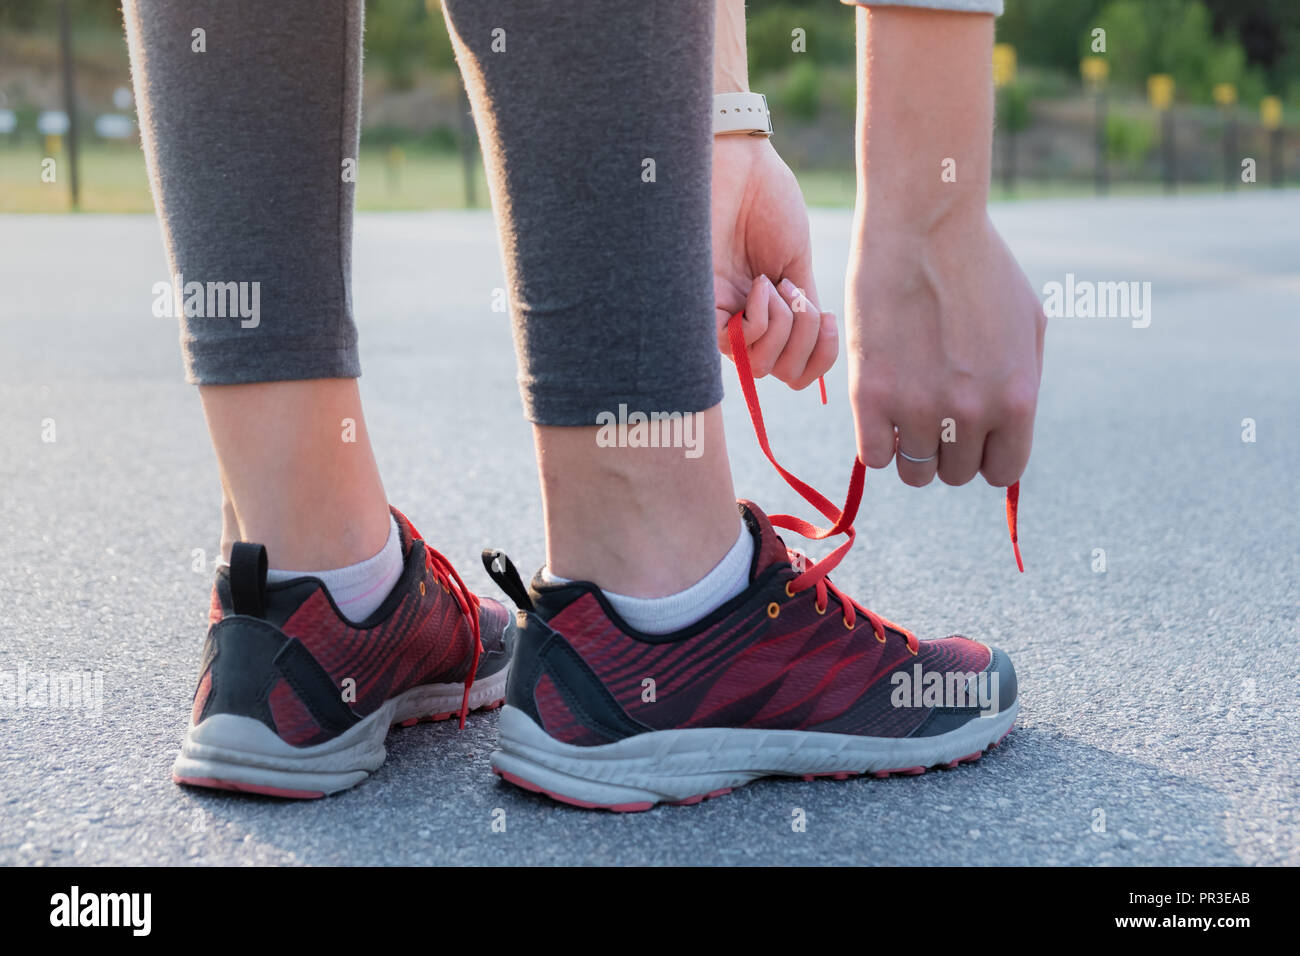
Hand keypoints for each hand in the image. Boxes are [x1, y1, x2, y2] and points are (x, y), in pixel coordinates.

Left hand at [712, 135, 837, 388]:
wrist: (740, 166)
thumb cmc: (767, 204)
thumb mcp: (798, 262)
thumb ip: (803, 311)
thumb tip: (811, 349)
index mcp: (772, 312)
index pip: (795, 369)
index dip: (820, 360)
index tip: (828, 318)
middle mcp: (746, 320)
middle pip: (781, 373)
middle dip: (804, 340)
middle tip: (795, 292)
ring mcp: (724, 315)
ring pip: (760, 366)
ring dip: (781, 327)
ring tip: (772, 282)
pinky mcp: (702, 306)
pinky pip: (734, 344)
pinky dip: (759, 321)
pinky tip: (760, 286)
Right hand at [846, 207, 1045, 487]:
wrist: (922, 224)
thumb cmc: (978, 264)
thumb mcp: (1027, 323)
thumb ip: (1020, 383)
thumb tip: (1005, 431)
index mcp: (1017, 398)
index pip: (1003, 470)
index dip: (985, 455)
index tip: (970, 435)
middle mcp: (971, 412)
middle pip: (955, 473)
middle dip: (947, 448)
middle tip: (933, 411)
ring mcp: (918, 407)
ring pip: (915, 472)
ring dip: (911, 449)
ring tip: (905, 411)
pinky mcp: (870, 396)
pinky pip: (874, 457)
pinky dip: (878, 442)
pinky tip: (880, 410)